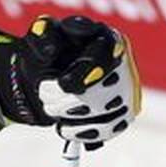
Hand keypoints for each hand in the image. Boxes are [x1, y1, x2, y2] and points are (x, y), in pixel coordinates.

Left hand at [0, 15, 141, 148]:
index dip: (87, 73)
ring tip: (52, 107)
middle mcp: (125, 66)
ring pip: (109, 114)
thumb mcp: (38, 37)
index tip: (64, 84)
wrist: (45, 78)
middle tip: (46, 95)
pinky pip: (109, 130)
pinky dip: (81, 132)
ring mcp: (127, 93)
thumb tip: (49, 50)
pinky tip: (63, 126)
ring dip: (71, 115)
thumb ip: (42, 34)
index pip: (107, 58)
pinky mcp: (123, 116)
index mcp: (109, 39)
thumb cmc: (46, 53)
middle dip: (70, 98)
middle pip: (108, 91)